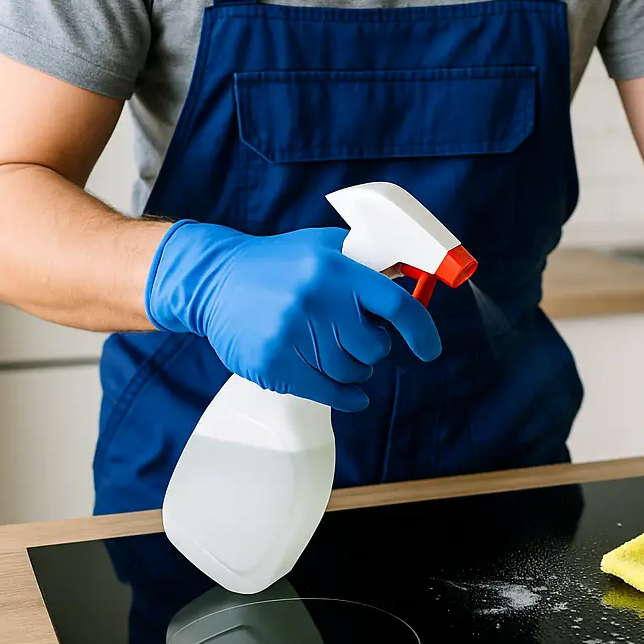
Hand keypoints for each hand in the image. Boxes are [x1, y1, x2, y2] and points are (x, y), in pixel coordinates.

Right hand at [146, 223, 440, 409]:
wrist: (214, 279)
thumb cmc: (277, 263)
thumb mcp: (324, 247)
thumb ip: (367, 262)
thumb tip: (414, 280)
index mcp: (334, 267)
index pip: (395, 305)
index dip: (420, 330)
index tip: (429, 348)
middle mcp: (315, 299)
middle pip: (374, 348)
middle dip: (371, 347)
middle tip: (355, 337)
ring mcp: (291, 333)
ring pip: (351, 373)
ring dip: (353, 369)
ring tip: (334, 351)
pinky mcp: (272, 362)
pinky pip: (327, 392)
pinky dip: (345, 397)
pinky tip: (350, 394)